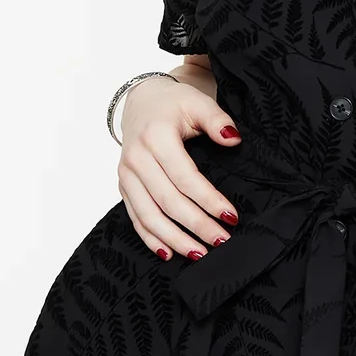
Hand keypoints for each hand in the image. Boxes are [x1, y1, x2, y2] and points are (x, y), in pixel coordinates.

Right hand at [116, 70, 242, 259]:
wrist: (141, 102)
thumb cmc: (173, 104)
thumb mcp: (198, 102)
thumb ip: (217, 119)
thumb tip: (233, 139)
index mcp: (156, 137)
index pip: (185, 177)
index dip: (208, 200)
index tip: (231, 216)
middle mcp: (136, 158)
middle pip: (168, 201)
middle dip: (196, 225)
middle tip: (221, 240)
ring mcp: (126, 175)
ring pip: (149, 215)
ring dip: (174, 239)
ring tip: (200, 254)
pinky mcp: (123, 186)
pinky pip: (135, 218)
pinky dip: (151, 238)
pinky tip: (169, 253)